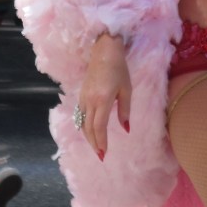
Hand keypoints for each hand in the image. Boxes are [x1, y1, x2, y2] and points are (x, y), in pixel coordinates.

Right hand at [76, 32, 131, 158]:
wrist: (104, 51)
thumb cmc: (119, 69)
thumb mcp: (126, 89)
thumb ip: (125, 110)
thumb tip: (125, 129)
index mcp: (102, 100)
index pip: (99, 126)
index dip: (101, 141)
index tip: (104, 153)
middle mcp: (90, 101)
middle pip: (88, 128)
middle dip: (93, 143)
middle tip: (100, 155)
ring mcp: (83, 98)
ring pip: (82, 123)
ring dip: (88, 137)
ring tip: (95, 147)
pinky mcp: (81, 95)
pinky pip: (80, 115)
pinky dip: (84, 126)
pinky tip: (89, 132)